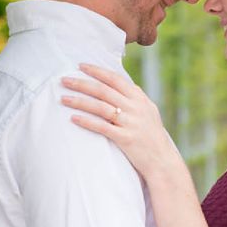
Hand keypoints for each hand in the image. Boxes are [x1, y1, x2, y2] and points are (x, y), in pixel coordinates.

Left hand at [61, 63, 181, 181]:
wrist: (162, 160)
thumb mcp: (149, 112)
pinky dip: (87, 122)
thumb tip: (125, 83)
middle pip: (104, 91)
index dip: (97, 71)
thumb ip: (136, 98)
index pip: (116, 79)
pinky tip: (74, 118)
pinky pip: (102, 127)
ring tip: (63, 99)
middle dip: (82, 84)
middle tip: (63, 80)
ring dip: (80, 102)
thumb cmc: (153, 136)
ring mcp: (131, 123)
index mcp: (140, 99)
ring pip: (101, 107)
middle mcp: (136, 108)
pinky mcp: (126, 139)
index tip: (80, 66)